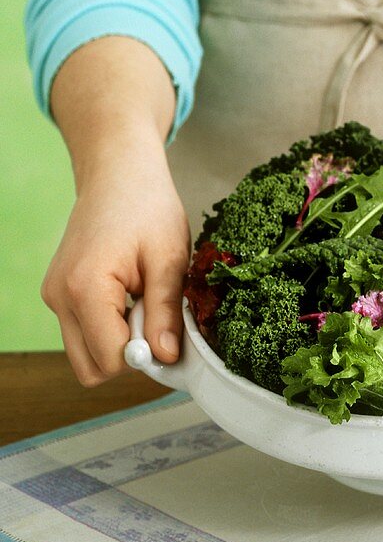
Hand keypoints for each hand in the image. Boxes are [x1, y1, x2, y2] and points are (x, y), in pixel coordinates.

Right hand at [40, 140, 190, 386]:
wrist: (119, 173)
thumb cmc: (146, 206)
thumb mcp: (169, 258)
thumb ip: (165, 312)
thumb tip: (166, 358)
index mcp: (84, 288)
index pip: (109, 359)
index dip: (145, 354)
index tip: (167, 329)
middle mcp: (58, 297)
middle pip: (90, 368)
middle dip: (128, 354)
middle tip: (154, 315)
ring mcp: (54, 297)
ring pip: (85, 353)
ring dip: (118, 340)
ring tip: (142, 300)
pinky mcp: (58, 294)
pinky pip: (83, 332)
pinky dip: (109, 326)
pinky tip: (129, 294)